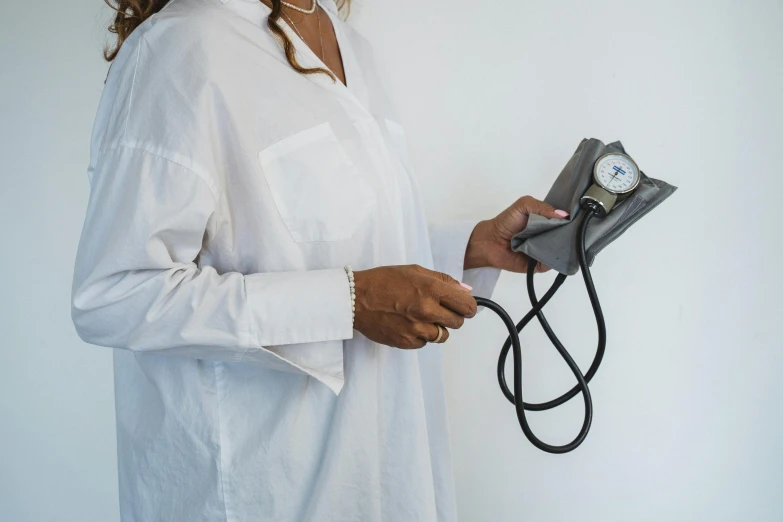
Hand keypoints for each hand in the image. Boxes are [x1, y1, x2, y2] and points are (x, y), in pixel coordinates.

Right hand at [352, 264, 476, 348]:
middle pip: (458, 322)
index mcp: (431, 289)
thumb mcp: (415, 271)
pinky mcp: (406, 342)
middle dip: (452, 316)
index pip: (467, 305)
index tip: (462, 305)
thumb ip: (443, 280)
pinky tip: (408, 323)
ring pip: (443, 336)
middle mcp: (426, 310)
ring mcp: (416, 328)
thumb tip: (466, 290)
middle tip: (438, 309)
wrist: (355, 299)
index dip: (468, 306)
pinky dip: (421, 335)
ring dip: (437, 327)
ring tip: (421, 316)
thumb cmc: (384, 281)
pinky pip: (425, 343)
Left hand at [464, 195, 568, 272]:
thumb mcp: (524, 205)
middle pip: (569, 237)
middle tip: (578, 231)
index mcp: (549, 222)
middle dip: (573, 234)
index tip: (582, 218)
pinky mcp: (541, 265)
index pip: (568, 222)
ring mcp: (547, 251)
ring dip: (566, 247)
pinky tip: (555, 252)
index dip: (575, 220)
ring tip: (568, 241)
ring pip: (563, 251)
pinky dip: (555, 259)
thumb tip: (564, 215)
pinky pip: (553, 264)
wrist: (491, 241)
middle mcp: (550, 237)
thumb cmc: (506, 222)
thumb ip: (542, 207)